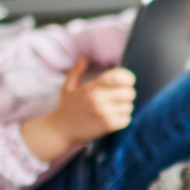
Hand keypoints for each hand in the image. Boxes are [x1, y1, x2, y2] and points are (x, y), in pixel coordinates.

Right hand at [20, 58, 135, 161]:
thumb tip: (83, 58)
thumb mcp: (68, 87)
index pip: (117, 77)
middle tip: (119, 97)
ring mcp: (104, 114)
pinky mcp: (107, 126)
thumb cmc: (67, 108)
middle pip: (129, 92)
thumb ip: (76, 71)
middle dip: (127, 94)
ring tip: (113, 109)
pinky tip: (113, 118)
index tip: (128, 81)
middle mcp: (98, 99)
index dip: (127, 77)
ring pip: (129, 107)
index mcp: (91, 88)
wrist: (60, 131)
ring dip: (124, 108)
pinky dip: (122, 119)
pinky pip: (126, 120)